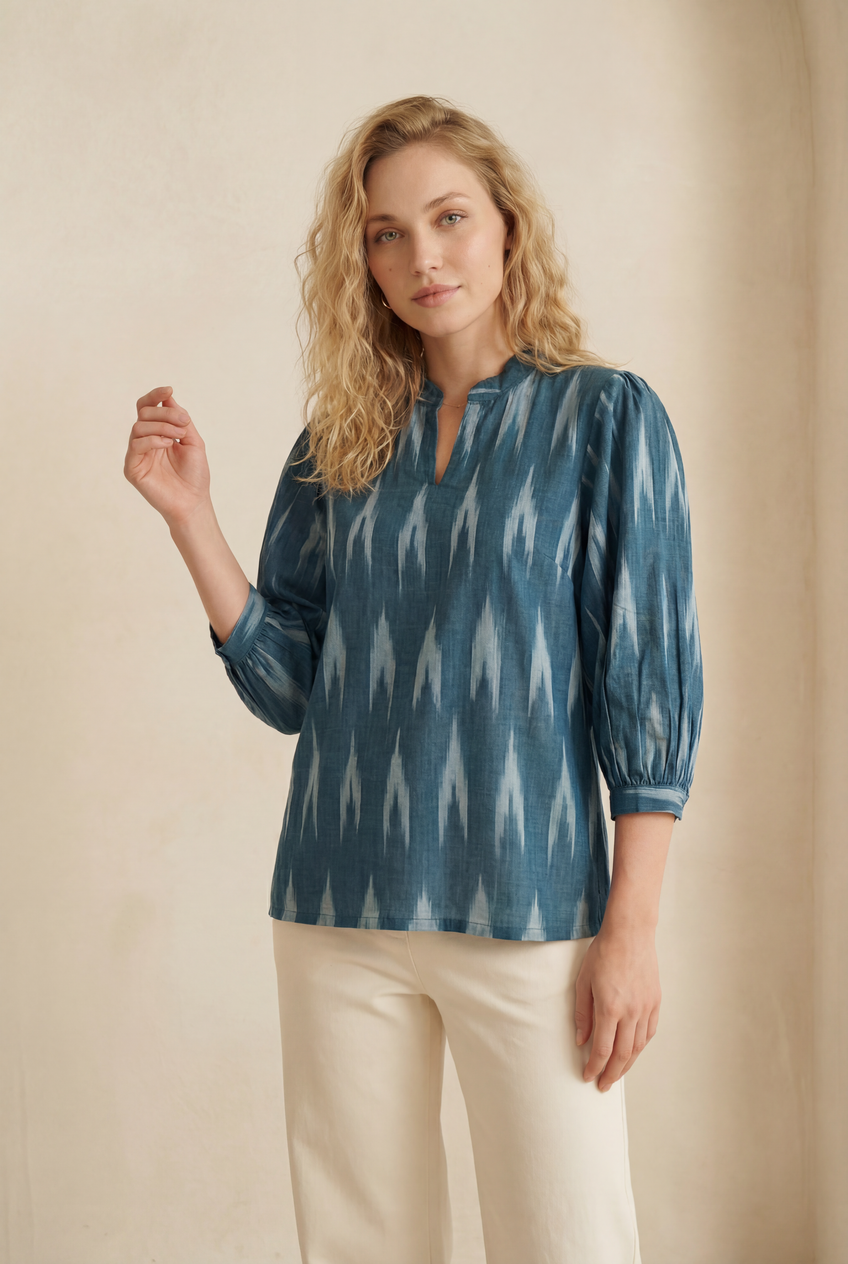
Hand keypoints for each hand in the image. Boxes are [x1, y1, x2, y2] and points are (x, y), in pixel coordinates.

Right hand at [124, 386, 210, 528]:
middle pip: (144, 413)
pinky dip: (153, 440)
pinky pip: (136, 444)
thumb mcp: (193, 441)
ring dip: (162, 426)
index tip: (169, 390)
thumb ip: (181, 420)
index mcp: (158, 433)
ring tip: (179, 436)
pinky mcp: (132, 467)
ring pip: (139, 426)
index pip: (148, 408)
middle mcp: (145, 441)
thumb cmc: (195, 475)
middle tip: (184, 423)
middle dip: (165, 413)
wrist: (194, 502)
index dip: (155, 396)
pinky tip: (168, 444)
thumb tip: (169, 397)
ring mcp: (137, 454)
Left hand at [574, 923, 660, 1091]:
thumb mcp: (583, 981)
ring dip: (628, 1064)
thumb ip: (582, 1013)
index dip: (594, 1067)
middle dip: (611, 1073)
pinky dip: (641, 1046)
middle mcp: (631, 1012)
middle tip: (603, 1085)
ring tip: (617, 1073)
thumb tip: (581, 1040)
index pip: (602, 1049)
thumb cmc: (603, 953)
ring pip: (638, 1047)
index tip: (588, 1076)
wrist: (630, 933)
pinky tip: (633, 1051)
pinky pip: (649, 1032)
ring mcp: (645, 1007)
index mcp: (610, 1008)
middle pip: (623, 1054)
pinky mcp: (655, 1001)